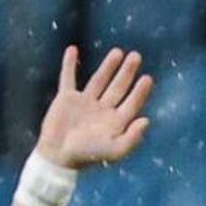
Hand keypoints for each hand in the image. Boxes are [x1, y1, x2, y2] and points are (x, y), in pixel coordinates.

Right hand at [32, 46, 152, 169]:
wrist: (58, 156)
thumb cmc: (87, 156)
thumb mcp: (114, 151)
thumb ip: (132, 138)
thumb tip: (146, 120)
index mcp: (115, 121)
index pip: (131, 102)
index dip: (140, 91)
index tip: (147, 77)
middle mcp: (102, 109)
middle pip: (118, 87)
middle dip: (127, 72)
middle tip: (136, 56)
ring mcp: (85, 102)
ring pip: (99, 80)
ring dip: (108, 66)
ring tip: (118, 52)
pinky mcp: (66, 98)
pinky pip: (68, 77)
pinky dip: (69, 64)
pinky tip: (73, 49)